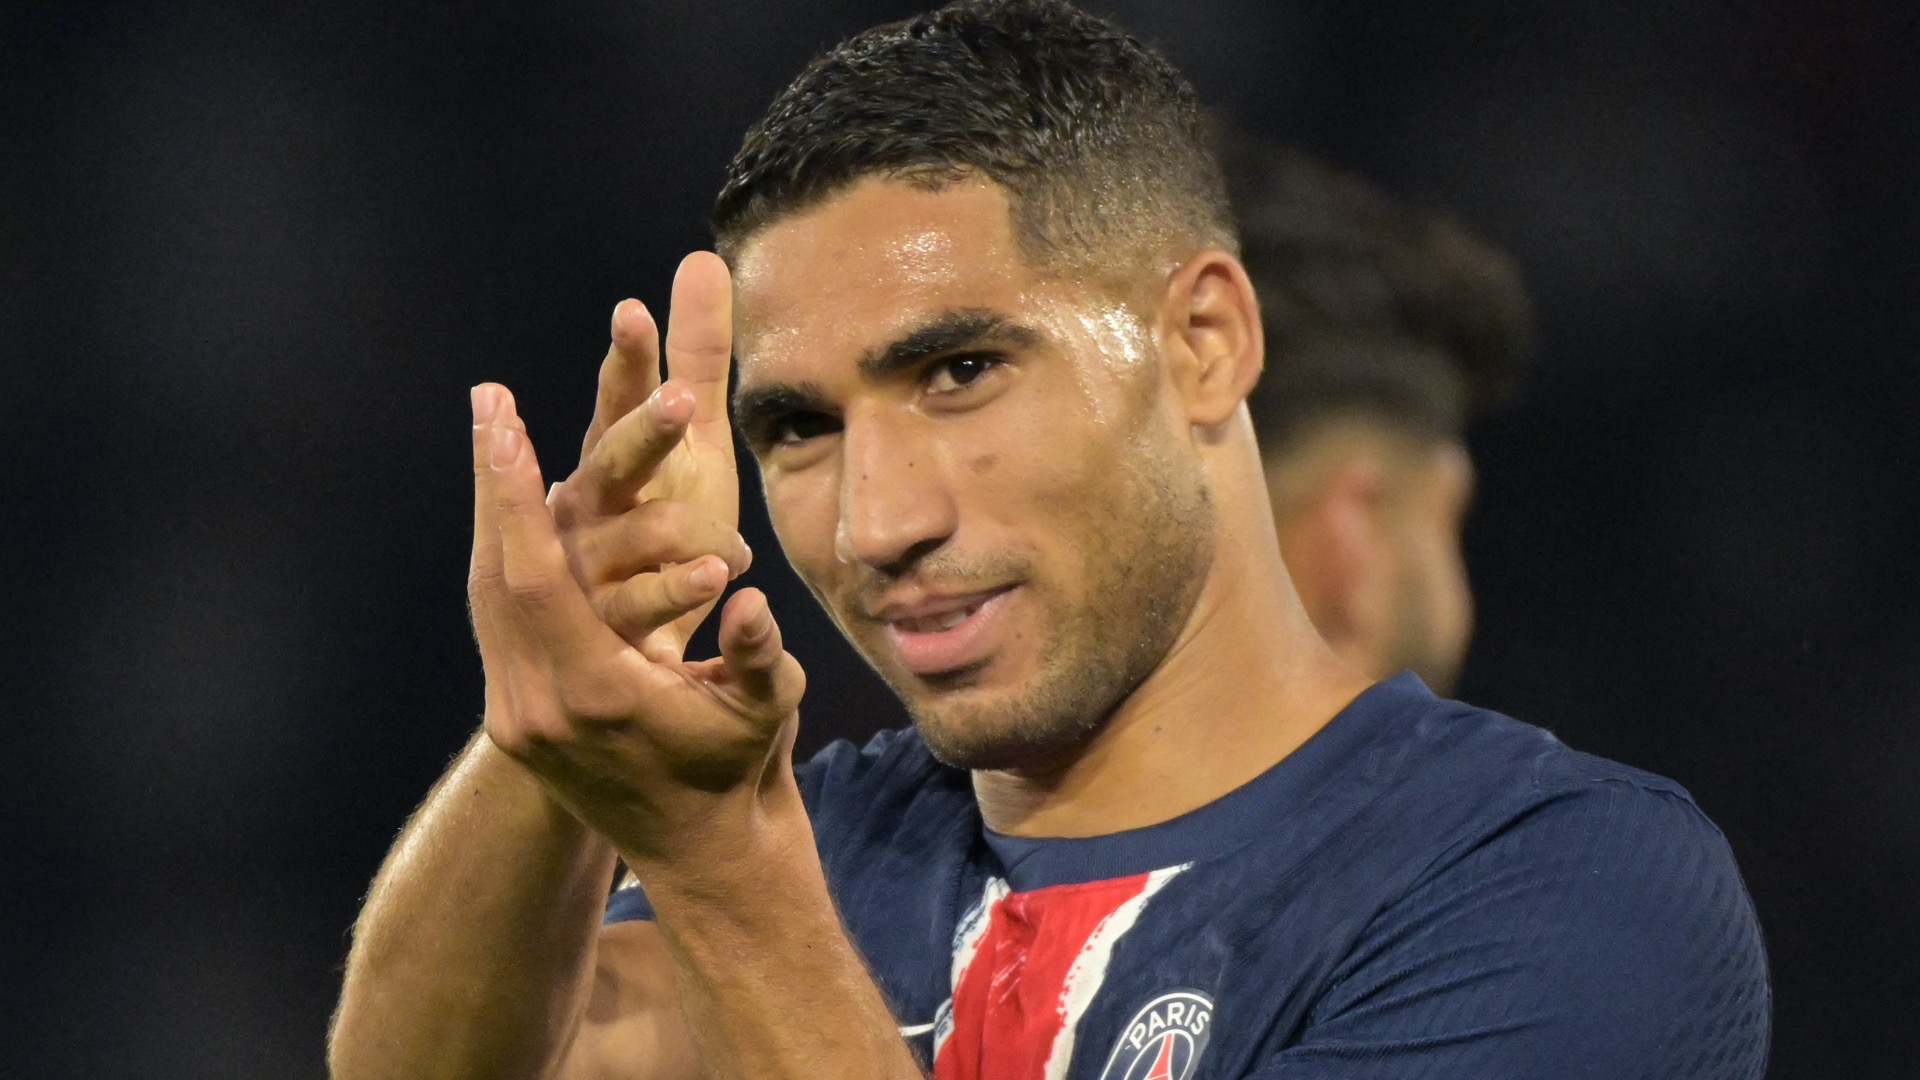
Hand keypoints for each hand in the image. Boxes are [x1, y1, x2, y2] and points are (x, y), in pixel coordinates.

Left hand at [466, 252, 806, 864]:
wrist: (699, 850)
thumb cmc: (741, 768)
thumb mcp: (765, 712)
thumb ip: (758, 657)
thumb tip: (747, 601)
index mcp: (594, 697)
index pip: (534, 581)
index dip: (516, 498)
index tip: (504, 424)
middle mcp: (537, 708)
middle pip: (493, 577)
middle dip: (493, 486)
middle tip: (489, 405)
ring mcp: (515, 718)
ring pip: (484, 597)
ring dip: (492, 517)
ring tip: (495, 443)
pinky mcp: (512, 719)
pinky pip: (495, 620)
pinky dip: (502, 556)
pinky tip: (511, 512)